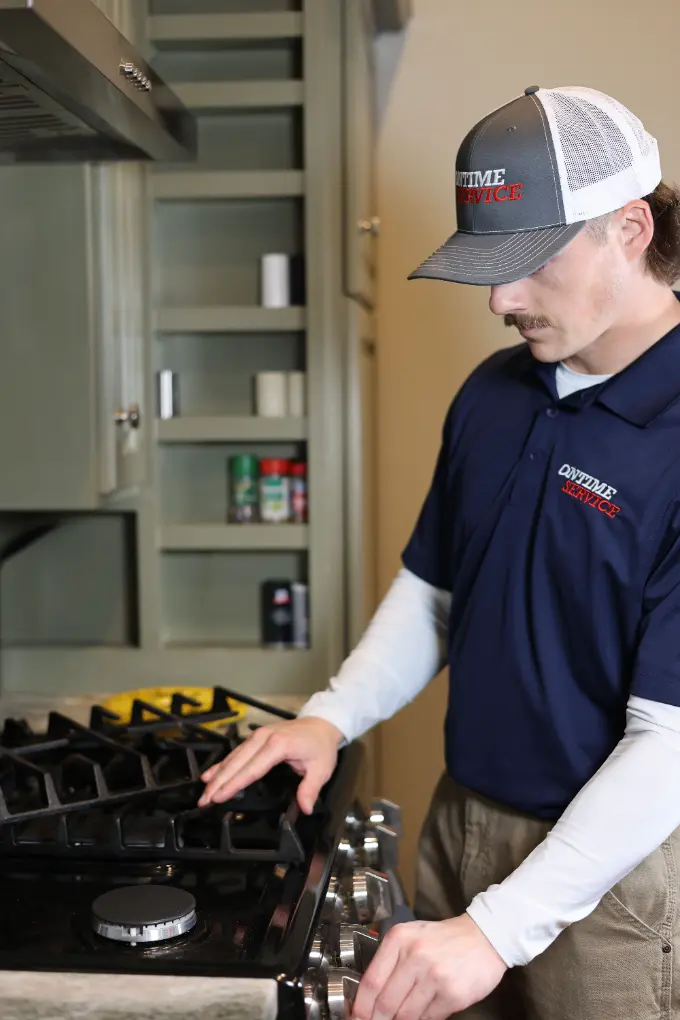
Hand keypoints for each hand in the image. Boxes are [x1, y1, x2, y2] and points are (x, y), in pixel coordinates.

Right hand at [198, 716, 343, 814]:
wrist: (321, 723)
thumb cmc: (320, 745)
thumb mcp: (321, 768)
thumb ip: (310, 789)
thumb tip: (305, 807)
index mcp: (278, 745)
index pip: (252, 769)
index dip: (234, 784)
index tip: (219, 796)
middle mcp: (264, 738)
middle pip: (237, 763)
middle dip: (219, 783)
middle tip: (204, 800)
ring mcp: (258, 736)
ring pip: (233, 757)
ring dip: (217, 775)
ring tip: (204, 792)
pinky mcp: (256, 737)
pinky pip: (236, 752)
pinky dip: (222, 764)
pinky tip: (210, 774)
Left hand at [352, 913, 506, 1019]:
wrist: (485, 936)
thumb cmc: (445, 939)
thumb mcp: (412, 937)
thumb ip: (391, 961)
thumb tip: (370, 996)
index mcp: (399, 939)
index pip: (371, 981)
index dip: (360, 1007)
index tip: (355, 1018)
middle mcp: (415, 956)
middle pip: (385, 1002)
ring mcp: (434, 976)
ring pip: (405, 1015)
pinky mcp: (452, 994)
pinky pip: (428, 1019)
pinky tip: (419, 1017)